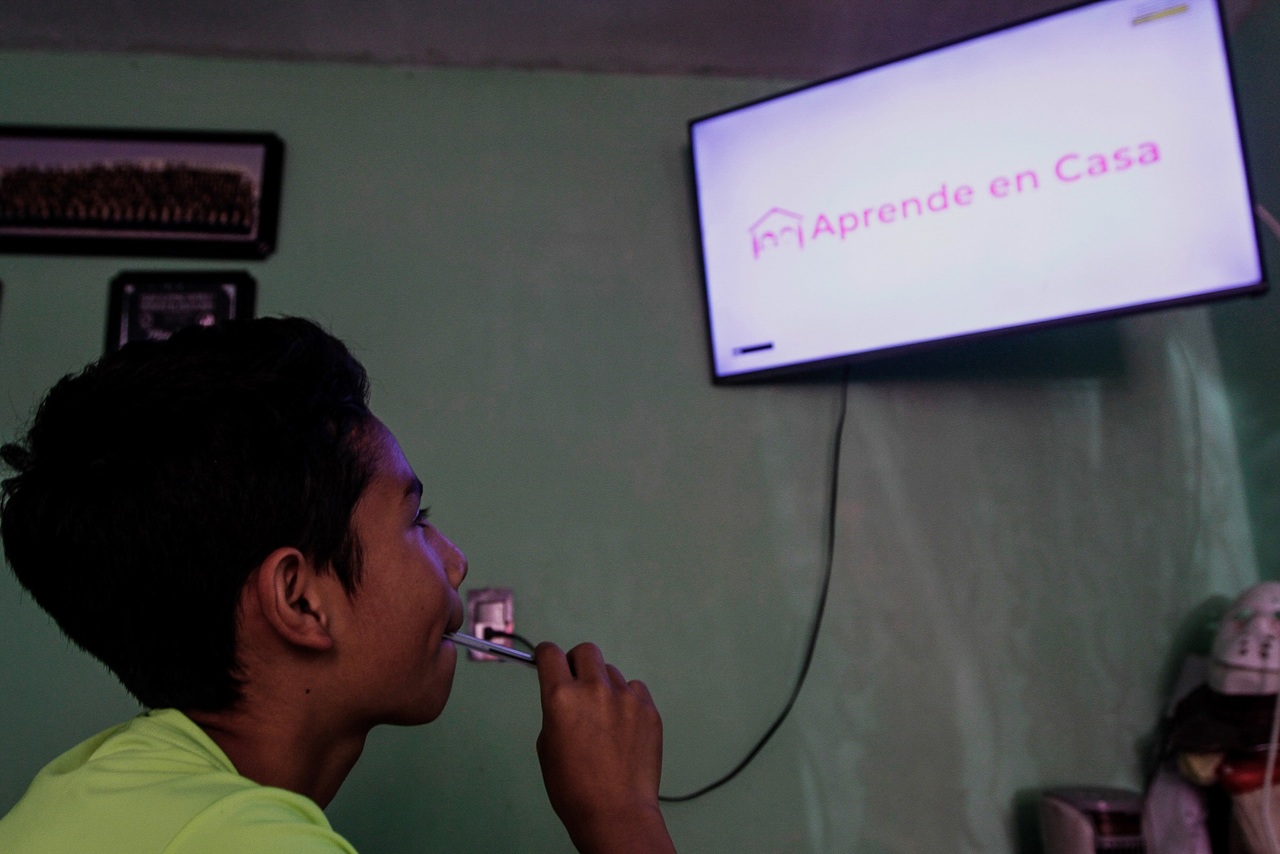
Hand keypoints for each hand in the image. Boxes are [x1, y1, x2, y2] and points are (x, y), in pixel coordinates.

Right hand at [535, 642, 675, 853]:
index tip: (547, 660)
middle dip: (577, 663)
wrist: (615, 812)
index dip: (545, 656)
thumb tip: (563, 696)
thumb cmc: (573, 788)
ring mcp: (626, 697)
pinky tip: (623, 726)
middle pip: (586, 651)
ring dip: (603, 686)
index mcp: (561, 697)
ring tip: (604, 719)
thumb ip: (555, 711)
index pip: (550, 654)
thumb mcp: (547, 746)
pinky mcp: (649, 709)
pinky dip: (627, 701)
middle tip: (577, 685)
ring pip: (611, 673)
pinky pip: (635, 690)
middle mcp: (594, 689)